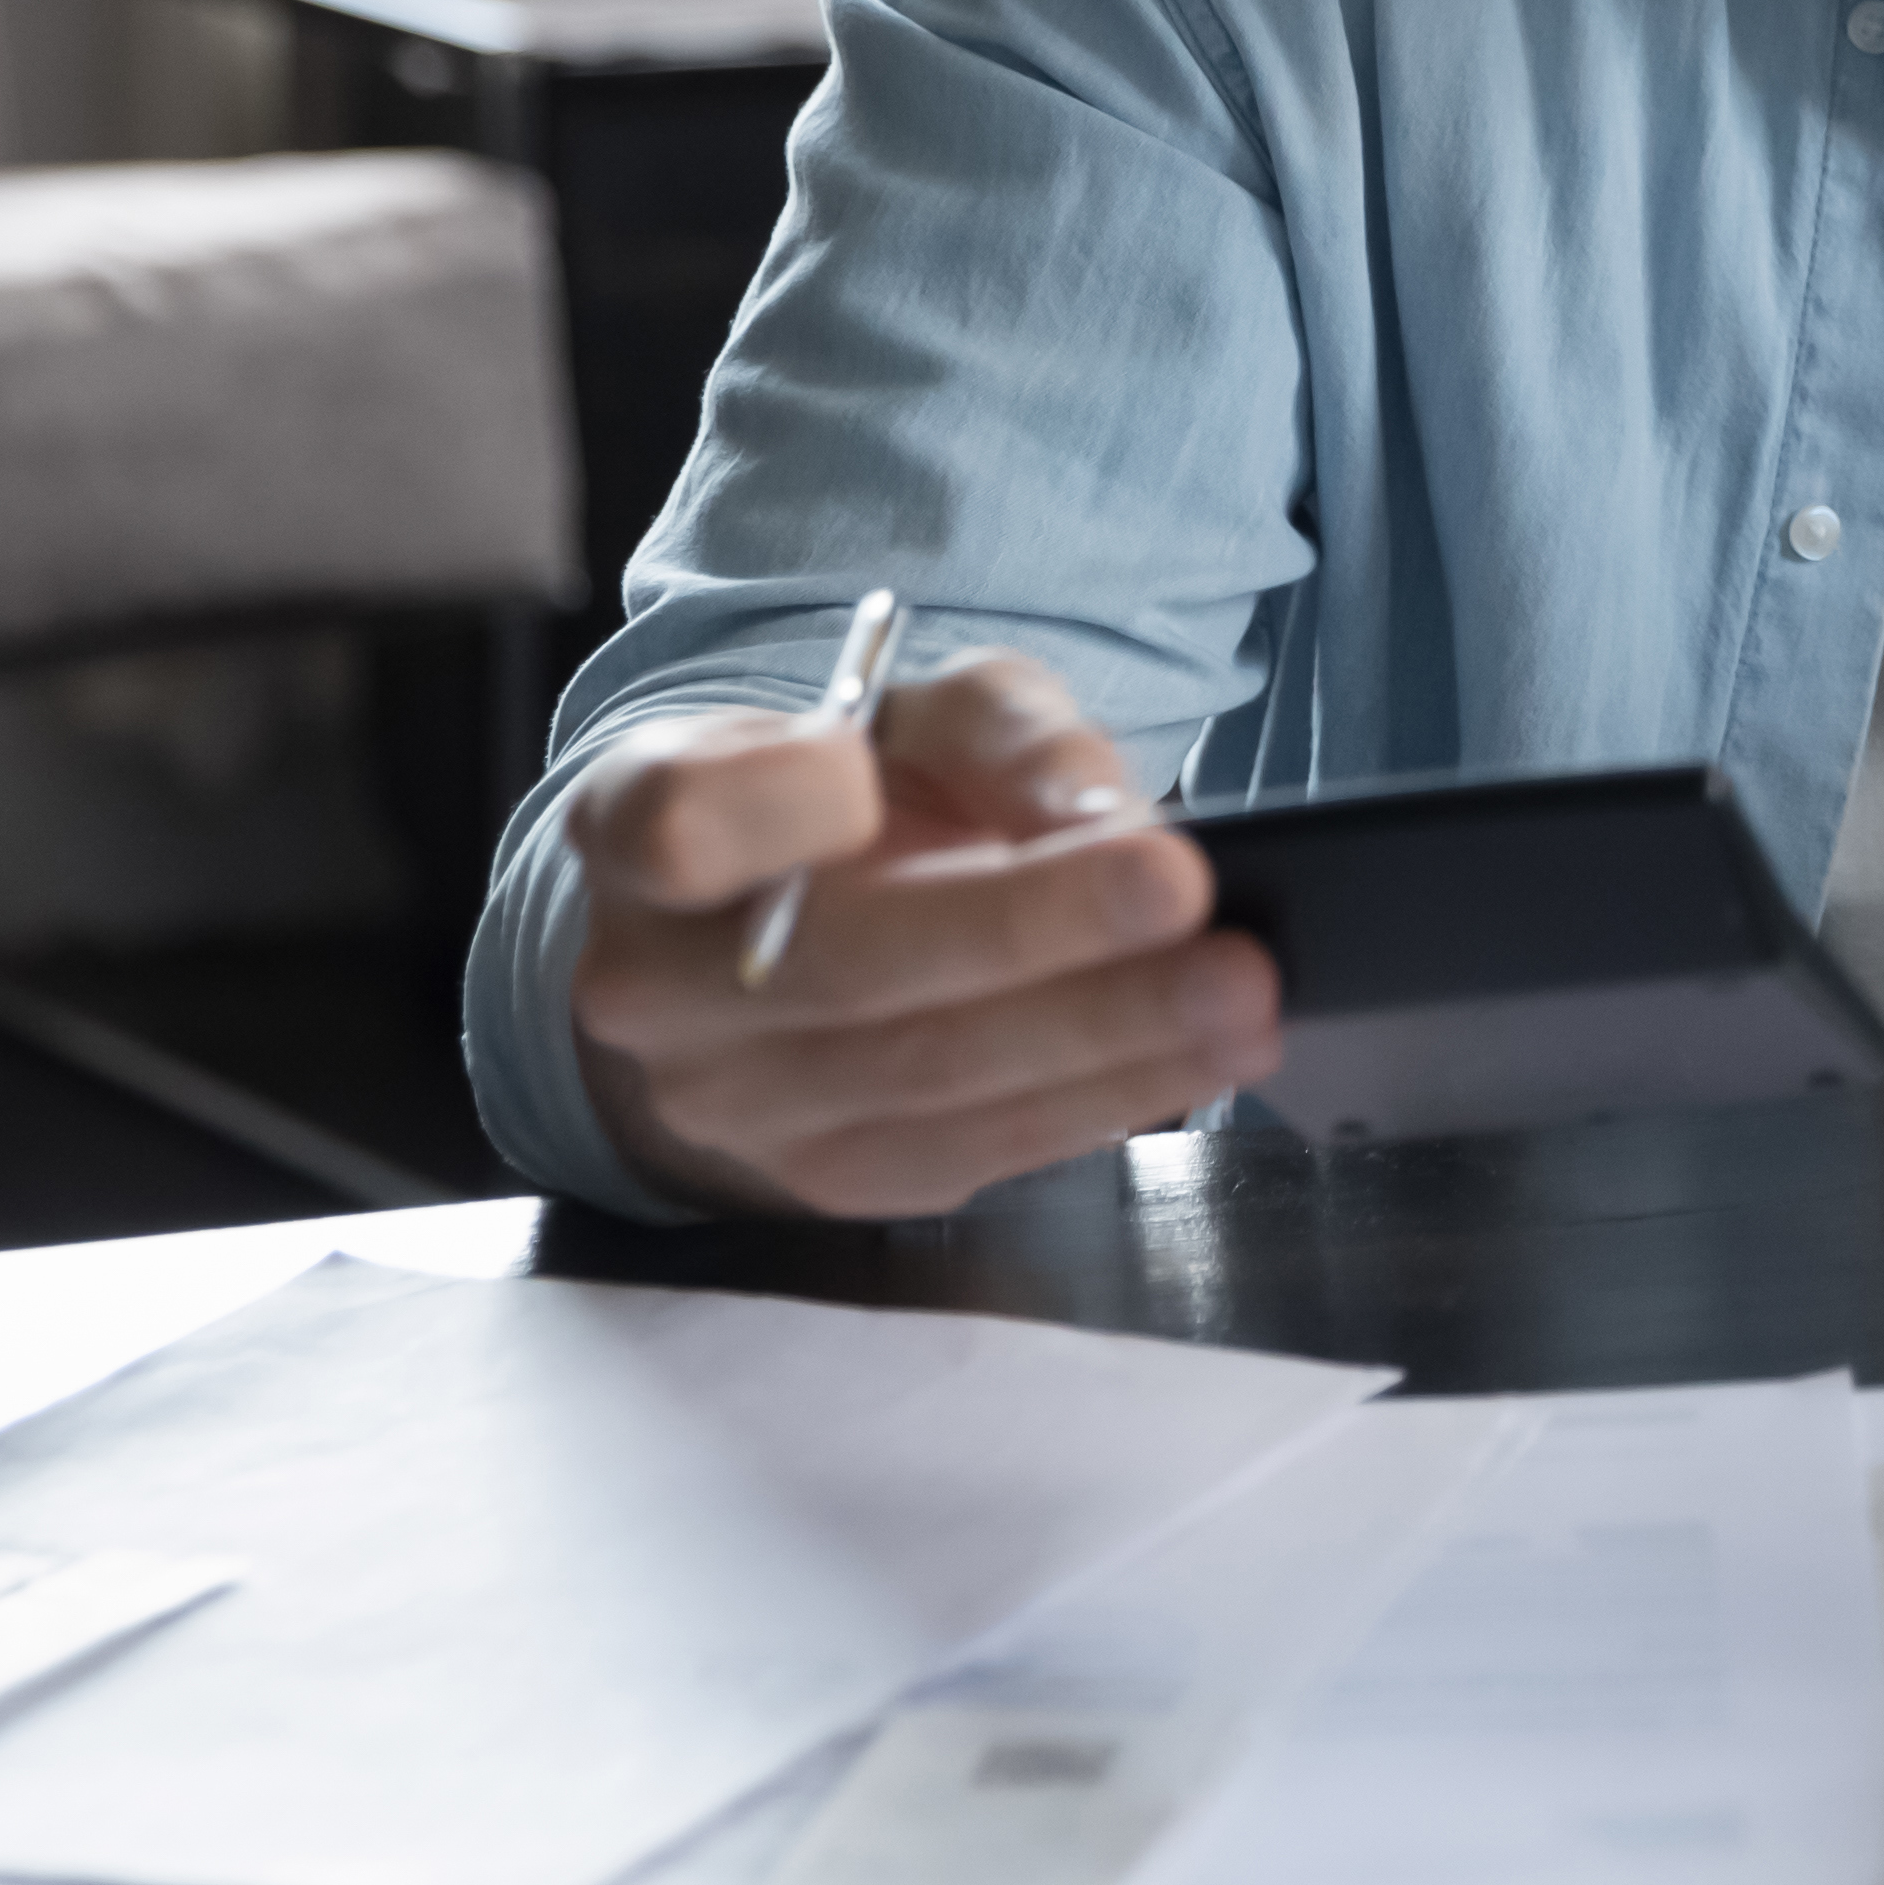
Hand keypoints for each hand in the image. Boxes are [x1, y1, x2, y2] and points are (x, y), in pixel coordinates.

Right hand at [561, 647, 1279, 1217]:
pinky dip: (1101, 1099)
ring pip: (928, 1078)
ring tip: (1239, 989)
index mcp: (644, 822)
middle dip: (1031, 931)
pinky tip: (1196, 1055)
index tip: (869, 775)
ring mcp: (734, 1100)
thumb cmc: (859, 792)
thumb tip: (1090, 813)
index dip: (774, 802)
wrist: (785, 929)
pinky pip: (974, 1150)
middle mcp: (661, 981)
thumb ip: (1002, 730)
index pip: (680, 821)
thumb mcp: (921, 710)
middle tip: (1182, 893)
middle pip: (847, 966)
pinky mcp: (828, 1174)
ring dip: (1103, 1035)